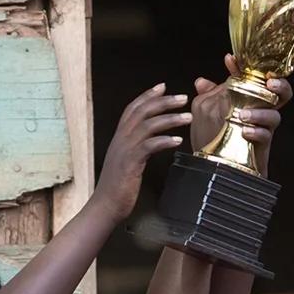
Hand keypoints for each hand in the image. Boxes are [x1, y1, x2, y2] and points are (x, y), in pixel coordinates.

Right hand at [91, 84, 192, 221]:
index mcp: (119, 138)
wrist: (105, 206)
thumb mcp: (126, 161)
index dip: (147, 96)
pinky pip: (149, 146)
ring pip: (147, 125)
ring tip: (188, 117)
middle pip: (142, 111)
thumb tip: (151, 141)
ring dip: (170, 119)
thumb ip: (136, 148)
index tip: (162, 87)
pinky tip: (178, 140)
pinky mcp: (130, 163)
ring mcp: (124, 150)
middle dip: (164, 102)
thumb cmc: (118, 187)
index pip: (133, 108)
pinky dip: (164, 140)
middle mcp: (120, 139)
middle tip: (183, 98)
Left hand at [189, 55, 292, 172]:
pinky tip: (245, 132)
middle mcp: (261, 110)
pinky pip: (266, 135)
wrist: (219, 165)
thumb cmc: (217, 135)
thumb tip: (201, 82)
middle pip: (281, 93)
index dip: (245, 66)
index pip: (254, 78)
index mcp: (250, 98)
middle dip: (280, 85)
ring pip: (274, 115)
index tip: (229, 60)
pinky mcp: (263, 145)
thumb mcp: (209, 113)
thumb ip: (208, 96)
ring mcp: (264, 127)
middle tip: (270, 83)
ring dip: (260, 113)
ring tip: (242, 115)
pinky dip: (256, 132)